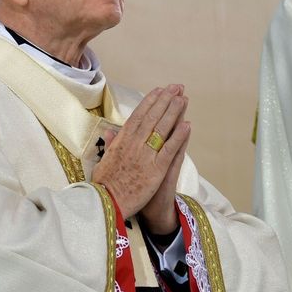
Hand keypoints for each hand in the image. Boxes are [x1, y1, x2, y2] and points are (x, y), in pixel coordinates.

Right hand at [92, 85, 188, 218]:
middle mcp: (133, 144)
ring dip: (174, 112)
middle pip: (152, 117)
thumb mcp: (104, 161)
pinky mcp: (156, 170)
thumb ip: (110, 145)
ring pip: (162, 129)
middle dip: (165, 101)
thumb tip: (109, 132)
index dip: (150, 101)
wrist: (108, 204)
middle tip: (176, 87)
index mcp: (121, 141)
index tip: (159, 90)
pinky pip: (170, 150)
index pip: (138, 116)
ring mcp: (145, 155)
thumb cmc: (104, 185)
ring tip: (183, 98)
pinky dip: (179, 136)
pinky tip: (188, 124)